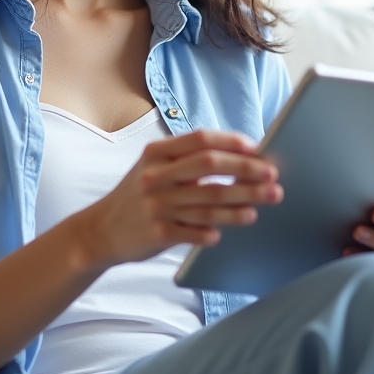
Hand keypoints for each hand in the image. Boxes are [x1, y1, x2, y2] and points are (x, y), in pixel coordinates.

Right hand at [70, 129, 282, 269]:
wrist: (101, 230)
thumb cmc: (138, 194)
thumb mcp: (152, 167)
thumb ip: (186, 160)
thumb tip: (237, 155)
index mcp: (156, 154)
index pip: (200, 139)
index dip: (231, 142)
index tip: (257, 148)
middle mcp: (155, 177)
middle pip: (210, 167)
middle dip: (246, 170)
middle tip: (272, 175)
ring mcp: (157, 206)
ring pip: (210, 202)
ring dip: (242, 202)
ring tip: (264, 202)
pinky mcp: (159, 233)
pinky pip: (196, 231)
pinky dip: (215, 230)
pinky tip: (227, 229)